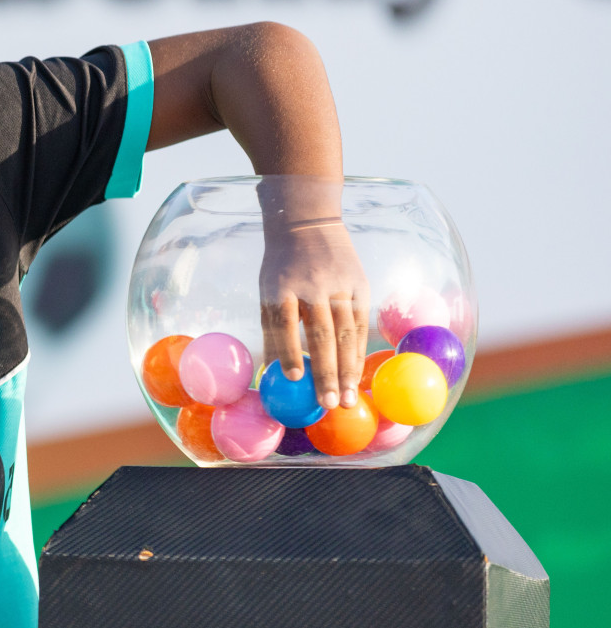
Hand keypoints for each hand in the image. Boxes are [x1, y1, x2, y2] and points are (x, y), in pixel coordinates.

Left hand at [259, 218, 368, 409]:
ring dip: (347, 370)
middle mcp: (313, 286)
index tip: (294, 378)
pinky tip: (355, 374)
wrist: (307, 223)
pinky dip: (358, 351)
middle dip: (326, 373)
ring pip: (346, 334)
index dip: (290, 351)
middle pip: (322, 334)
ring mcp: (340, 285)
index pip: (285, 323)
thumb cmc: (281, 267)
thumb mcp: (267, 290)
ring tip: (347, 399)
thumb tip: (272, 373)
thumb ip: (272, 329)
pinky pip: (360, 324)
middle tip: (329, 404)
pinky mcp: (360, 285)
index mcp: (281, 286)